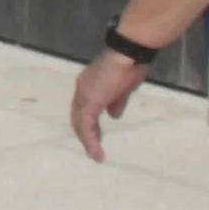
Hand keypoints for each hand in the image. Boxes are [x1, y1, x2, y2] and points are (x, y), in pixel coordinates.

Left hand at [70, 47, 149, 161]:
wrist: (129, 55)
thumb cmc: (129, 67)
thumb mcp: (123, 89)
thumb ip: (116, 102)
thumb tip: (114, 115)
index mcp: (89, 85)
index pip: (84, 108)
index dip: (88, 123)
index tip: (96, 136)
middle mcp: (82, 89)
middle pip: (78, 117)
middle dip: (86, 134)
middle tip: (94, 149)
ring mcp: (84, 95)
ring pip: (80, 123)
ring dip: (87, 140)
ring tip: (95, 155)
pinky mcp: (89, 102)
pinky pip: (86, 126)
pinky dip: (89, 140)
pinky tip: (96, 151)